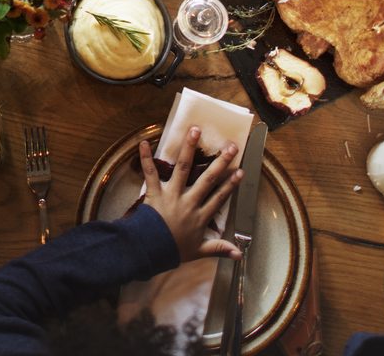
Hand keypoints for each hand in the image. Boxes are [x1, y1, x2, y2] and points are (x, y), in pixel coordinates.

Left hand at [140, 126, 242, 262]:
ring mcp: (172, 195)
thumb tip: (239, 254)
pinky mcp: (155, 192)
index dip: (230, 184)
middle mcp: (189, 202)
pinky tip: (143, 143)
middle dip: (220, 162)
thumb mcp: (199, 252)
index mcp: (200, 216)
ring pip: (183, 168)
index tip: (240, 171)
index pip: (219, 198)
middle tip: (230, 146)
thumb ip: (219, 249)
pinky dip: (145, 157)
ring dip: (189, 148)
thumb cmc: (174, 250)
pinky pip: (150, 172)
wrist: (151, 251)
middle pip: (207, 179)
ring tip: (195, 130)